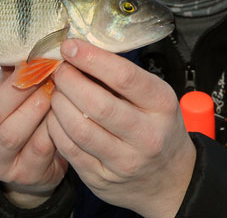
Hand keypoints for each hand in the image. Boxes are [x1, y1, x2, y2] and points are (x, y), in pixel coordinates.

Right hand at [0, 39, 67, 207]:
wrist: (29, 162)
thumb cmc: (14, 108)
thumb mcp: (2, 84)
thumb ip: (6, 60)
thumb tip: (27, 24)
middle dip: (18, 86)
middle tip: (42, 64)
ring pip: (14, 132)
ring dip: (38, 105)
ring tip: (56, 84)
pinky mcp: (20, 174)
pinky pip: (40, 147)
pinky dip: (55, 124)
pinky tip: (67, 107)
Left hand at [47, 39, 195, 217]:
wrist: (170, 180)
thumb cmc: (158, 128)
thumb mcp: (156, 98)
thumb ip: (125, 77)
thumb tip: (83, 51)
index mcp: (161, 105)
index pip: (124, 77)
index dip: (91, 58)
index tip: (70, 46)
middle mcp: (147, 135)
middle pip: (98, 104)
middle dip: (70, 81)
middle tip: (60, 70)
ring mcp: (124, 161)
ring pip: (80, 129)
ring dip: (59, 104)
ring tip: (56, 91)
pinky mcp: (102, 179)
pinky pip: (70, 150)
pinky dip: (56, 128)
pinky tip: (56, 115)